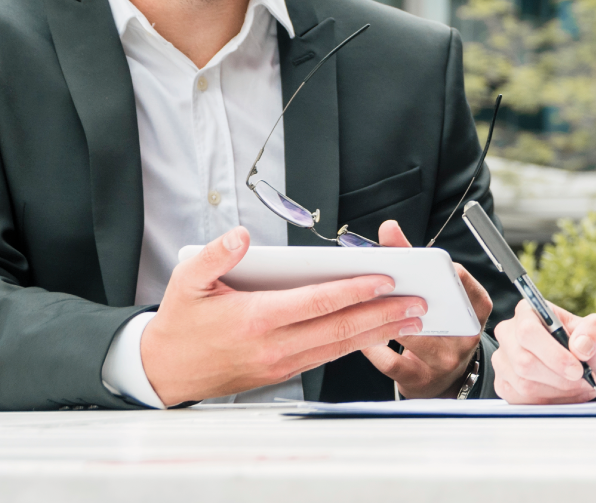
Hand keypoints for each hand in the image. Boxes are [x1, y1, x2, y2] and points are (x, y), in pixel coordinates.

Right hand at [141, 226, 427, 405]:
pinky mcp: (281, 373)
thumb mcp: (185, 280)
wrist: (163, 371)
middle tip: (419, 302)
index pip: (318, 302)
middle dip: (384, 314)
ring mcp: (280, 363)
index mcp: (256, 319)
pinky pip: (327, 356)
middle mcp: (274, 345)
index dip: (355, 290)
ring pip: (340, 346)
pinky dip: (357, 344)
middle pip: (340, 328)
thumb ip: (215, 255)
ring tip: (412, 318)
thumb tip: (239, 236)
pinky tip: (378, 332)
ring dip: (379, 331)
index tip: (386, 279)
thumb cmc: (180, 322)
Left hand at [360, 220, 492, 397]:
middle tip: (383, 283)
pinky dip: (373, 347)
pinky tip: (362, 336)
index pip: (462, 280)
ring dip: (385, 319)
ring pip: (412, 335)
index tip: (418, 260)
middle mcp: (466, 335)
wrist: (448, 379)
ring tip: (365, 306)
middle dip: (406, 294)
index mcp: (476, 308)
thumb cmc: (442, 325)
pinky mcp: (420, 380)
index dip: (439, 269)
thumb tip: (388, 228)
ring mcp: (445, 360)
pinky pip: (391, 361)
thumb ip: (416, 259)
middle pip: (435, 309)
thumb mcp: (442, 295)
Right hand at [492, 300, 595, 403]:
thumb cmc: (583, 342)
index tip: (577, 369)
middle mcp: (508, 334)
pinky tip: (567, 396)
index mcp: (527, 311)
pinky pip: (522, 401)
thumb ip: (593, 330)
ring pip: (523, 385)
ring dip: (557, 392)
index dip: (553, 354)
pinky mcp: (503, 384)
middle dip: (559, 378)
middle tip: (584, 381)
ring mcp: (502, 360)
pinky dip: (549, 403)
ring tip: (581, 388)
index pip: (528, 332)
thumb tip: (580, 346)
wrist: (579, 364)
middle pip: (524, 363)